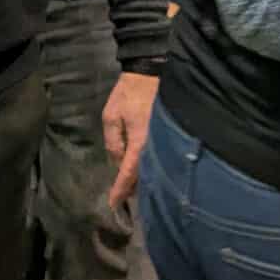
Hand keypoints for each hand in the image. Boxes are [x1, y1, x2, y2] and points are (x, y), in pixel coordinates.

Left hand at [101, 71, 158, 207]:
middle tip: (122, 204)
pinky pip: (158, 159)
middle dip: (133, 191)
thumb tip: (118, 161)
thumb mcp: (111, 116)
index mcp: (140, 142)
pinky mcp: (167, 137)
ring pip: (152, 169)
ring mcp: (163, 143)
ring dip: (142, 181)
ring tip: (132, 193)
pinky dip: (150, 168)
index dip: (120, 190)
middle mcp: (155, 147)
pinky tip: (145, 173)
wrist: (152, 73)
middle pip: (144, 176)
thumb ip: (113, 141)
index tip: (113, 205)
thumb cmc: (129, 94)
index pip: (129, 173)